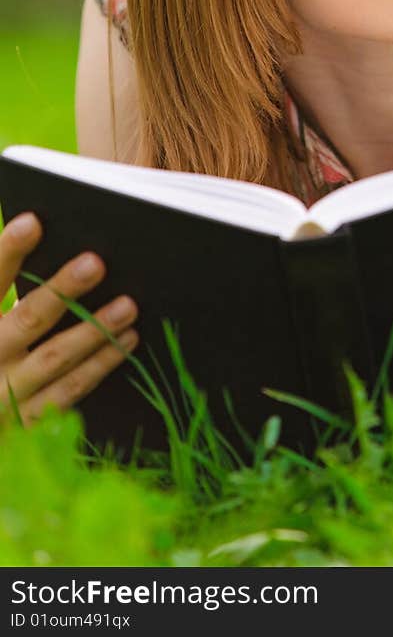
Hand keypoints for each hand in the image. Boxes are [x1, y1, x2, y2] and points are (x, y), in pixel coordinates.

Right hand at [0, 212, 138, 426]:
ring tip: (128, 305)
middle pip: (27, 319)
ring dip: (95, 330)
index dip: (9, 251)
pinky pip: (69, 391)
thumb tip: (41, 233)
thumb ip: (6, 285)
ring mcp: (4, 395)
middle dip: (61, 290)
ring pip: (55, 358)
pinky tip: (127, 341)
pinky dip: (100, 365)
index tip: (33, 221)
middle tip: (95, 263)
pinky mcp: (25, 422)